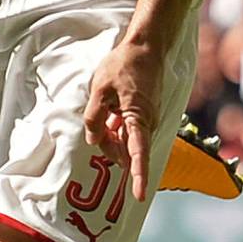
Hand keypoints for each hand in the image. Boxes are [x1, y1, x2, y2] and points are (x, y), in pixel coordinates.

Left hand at [84, 39, 164, 201]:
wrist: (146, 46)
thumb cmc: (124, 65)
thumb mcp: (100, 89)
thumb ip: (94, 118)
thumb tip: (93, 140)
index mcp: (139, 118)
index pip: (138, 153)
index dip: (139, 176)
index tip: (139, 195)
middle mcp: (148, 122)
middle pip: (128, 149)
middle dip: (111, 149)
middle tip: (97, 127)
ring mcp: (149, 118)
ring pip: (128, 139)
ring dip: (112, 136)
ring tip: (104, 110)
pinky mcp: (146, 113)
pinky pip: (130, 129)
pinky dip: (117, 127)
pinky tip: (110, 112)